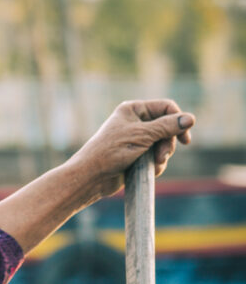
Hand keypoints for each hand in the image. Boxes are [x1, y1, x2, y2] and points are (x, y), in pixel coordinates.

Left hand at [70, 100, 194, 201]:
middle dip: (167, 143)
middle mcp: (135, 122)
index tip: (185, 139)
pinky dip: (155, 165)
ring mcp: (136, 139)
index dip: (178, 121)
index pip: (166, 107)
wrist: (92, 176)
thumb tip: (190, 118)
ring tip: (154, 164)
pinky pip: (156, 157)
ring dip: (162, 156)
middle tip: (161, 155)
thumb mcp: (142, 135)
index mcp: (134, 109)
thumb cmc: (112, 151)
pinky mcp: (137, 156)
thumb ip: (167, 126)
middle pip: (167, 127)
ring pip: (163, 144)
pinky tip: (149, 171)